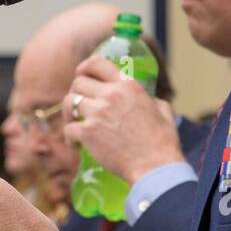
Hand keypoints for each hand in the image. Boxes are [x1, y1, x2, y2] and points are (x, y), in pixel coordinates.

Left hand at [62, 56, 183, 184]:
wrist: (155, 167)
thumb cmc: (162, 142)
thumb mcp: (163, 111)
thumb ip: (151, 100)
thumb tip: (149, 99)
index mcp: (128, 86)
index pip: (97, 63)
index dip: (84, 67)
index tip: (80, 75)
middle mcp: (111, 95)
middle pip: (78, 82)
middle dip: (75, 93)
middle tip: (78, 107)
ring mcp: (98, 113)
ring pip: (69, 102)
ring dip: (69, 114)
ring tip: (75, 124)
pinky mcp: (88, 133)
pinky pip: (68, 129)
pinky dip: (69, 138)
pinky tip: (76, 145)